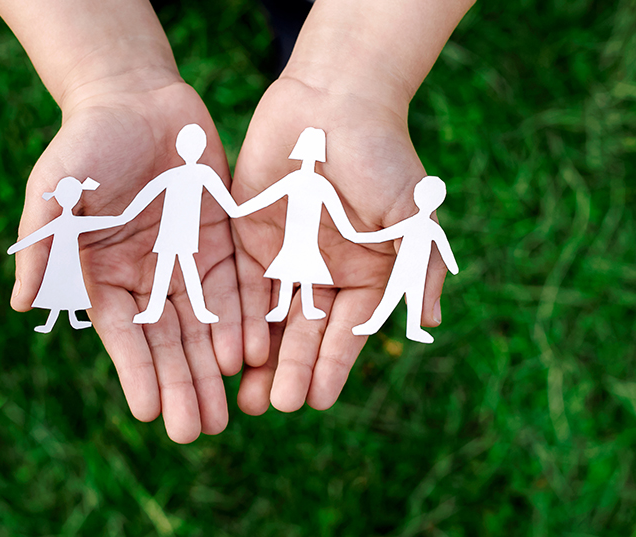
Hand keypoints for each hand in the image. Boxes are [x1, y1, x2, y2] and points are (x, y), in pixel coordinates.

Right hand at [10, 74, 241, 442]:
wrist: (135, 97)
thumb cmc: (86, 142)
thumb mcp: (55, 189)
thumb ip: (43, 243)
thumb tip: (22, 303)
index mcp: (105, 274)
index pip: (124, 335)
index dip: (137, 373)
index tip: (152, 412)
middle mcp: (148, 276)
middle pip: (169, 341)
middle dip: (182, 385)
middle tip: (198, 430)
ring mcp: (188, 259)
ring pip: (205, 323)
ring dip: (215, 366)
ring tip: (230, 409)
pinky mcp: (222, 238)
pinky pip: (237, 284)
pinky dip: (244, 317)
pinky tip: (252, 352)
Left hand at [231, 76, 449, 413]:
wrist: (332, 102)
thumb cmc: (381, 155)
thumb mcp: (412, 212)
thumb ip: (418, 266)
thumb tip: (429, 322)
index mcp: (366, 274)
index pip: (349, 331)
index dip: (334, 365)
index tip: (319, 399)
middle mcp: (325, 274)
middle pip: (306, 334)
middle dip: (292, 370)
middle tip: (274, 405)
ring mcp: (287, 260)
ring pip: (272, 320)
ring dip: (261, 358)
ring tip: (247, 396)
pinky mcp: (250, 240)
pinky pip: (243, 288)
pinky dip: (237, 319)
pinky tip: (226, 349)